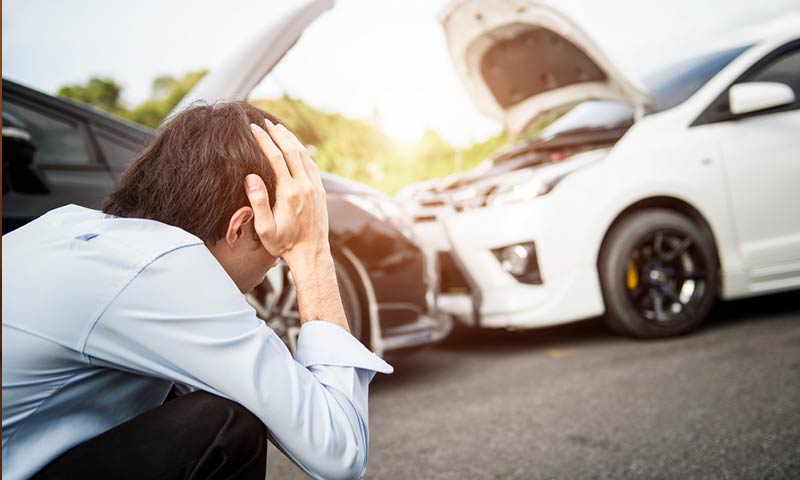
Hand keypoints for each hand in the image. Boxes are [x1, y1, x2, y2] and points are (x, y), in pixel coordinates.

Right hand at [245, 119, 329, 264]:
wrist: (310, 254)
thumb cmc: (283, 244)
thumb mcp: (265, 228)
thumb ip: (258, 201)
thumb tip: (250, 176)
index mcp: (289, 192)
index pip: (276, 157)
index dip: (264, 140)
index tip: (253, 128)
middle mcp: (305, 186)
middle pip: (292, 150)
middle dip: (278, 134)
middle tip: (265, 122)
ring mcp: (315, 187)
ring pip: (304, 155)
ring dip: (291, 139)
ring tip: (278, 128)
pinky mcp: (320, 191)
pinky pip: (312, 164)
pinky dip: (303, 151)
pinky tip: (296, 147)